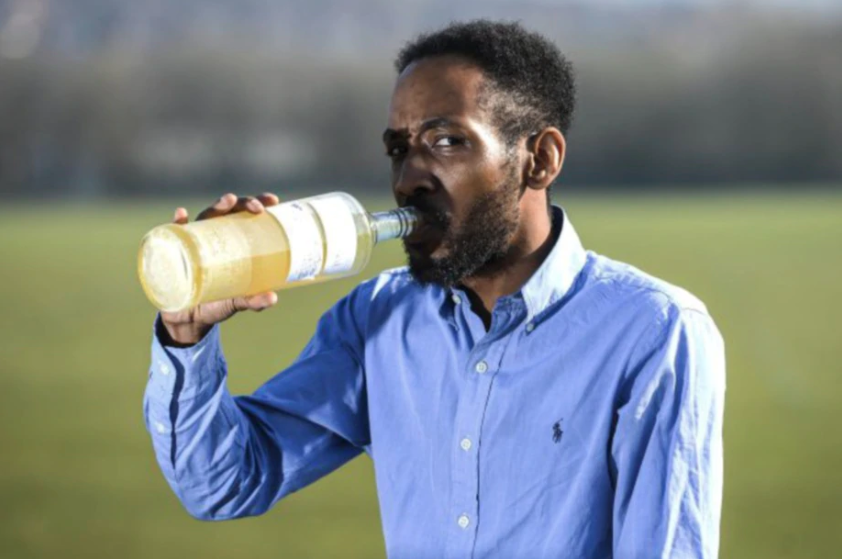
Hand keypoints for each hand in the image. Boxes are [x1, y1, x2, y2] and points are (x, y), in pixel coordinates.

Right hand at [159, 192, 280, 345]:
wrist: (188, 319)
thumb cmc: (217, 302)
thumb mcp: (237, 301)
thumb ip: (254, 300)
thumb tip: (273, 298)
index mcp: (232, 241)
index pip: (245, 216)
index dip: (258, 203)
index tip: (273, 200)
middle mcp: (213, 236)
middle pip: (228, 211)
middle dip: (242, 203)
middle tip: (256, 208)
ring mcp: (194, 242)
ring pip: (204, 217)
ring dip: (216, 208)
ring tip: (227, 202)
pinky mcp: (175, 252)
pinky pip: (174, 233)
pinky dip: (177, 223)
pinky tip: (182, 215)